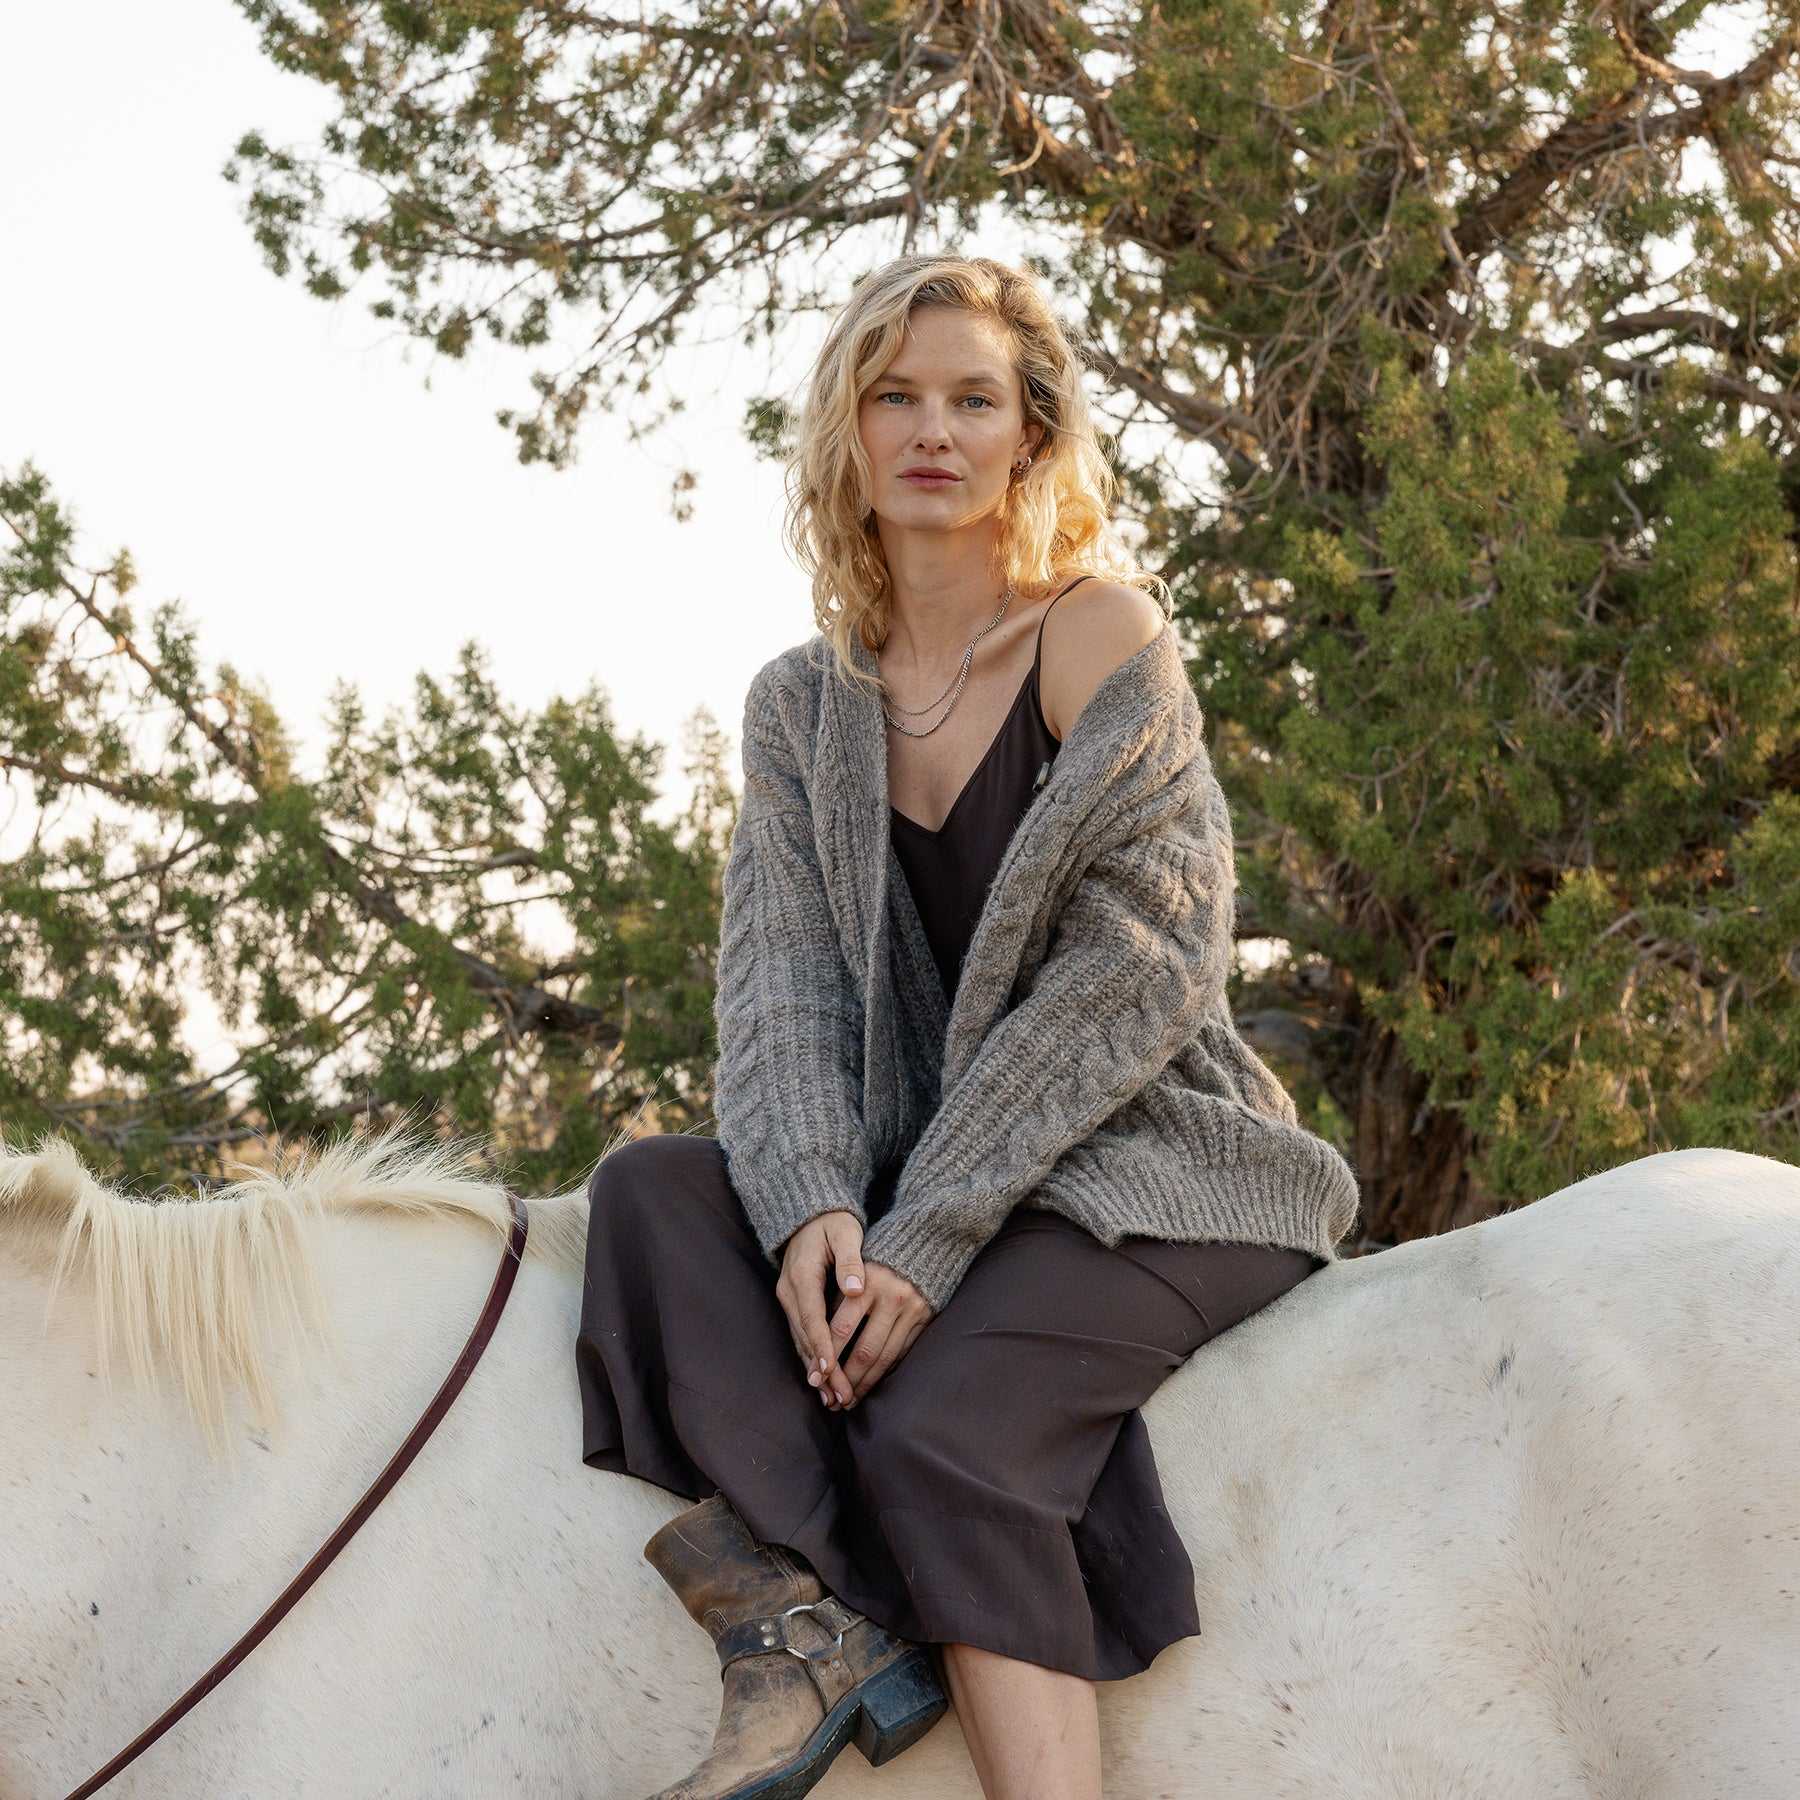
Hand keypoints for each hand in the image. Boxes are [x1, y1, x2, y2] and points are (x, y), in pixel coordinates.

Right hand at [777, 1210, 867, 1407]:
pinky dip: (811, 1358)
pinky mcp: (793, 1303)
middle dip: (820, 1369)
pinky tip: (822, 1379)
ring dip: (814, 1370)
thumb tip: (854, 1288)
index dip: (821, 1345)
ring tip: (831, 1399)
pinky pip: (801, 1335)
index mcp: (802, 1274)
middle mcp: (790, 1290)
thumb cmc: (834, 1222)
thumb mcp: (845, 1233)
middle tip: (838, 1397)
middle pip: (804, 1336)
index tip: (830, 1370)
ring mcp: (788, 1298)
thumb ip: (850, 1260)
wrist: (811, 1214)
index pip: (812, 1316)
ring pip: (800, 1341)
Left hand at [822, 1260, 931, 1406]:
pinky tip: (873, 1382)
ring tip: (850, 1399)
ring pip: (884, 1357)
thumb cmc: (879, 1251)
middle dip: (846, 1379)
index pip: (841, 1329)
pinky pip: (902, 1352)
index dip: (827, 1356)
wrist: (927, 1238)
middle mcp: (892, 1297)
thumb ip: (838, 1296)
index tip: (816, 1378)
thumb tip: (818, 1341)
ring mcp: (911, 1309)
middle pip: (864, 1350)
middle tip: (832, 1400)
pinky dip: (885, 1370)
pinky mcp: (925, 1317)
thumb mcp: (854, 1262)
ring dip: (866, 1382)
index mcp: (867, 1282)